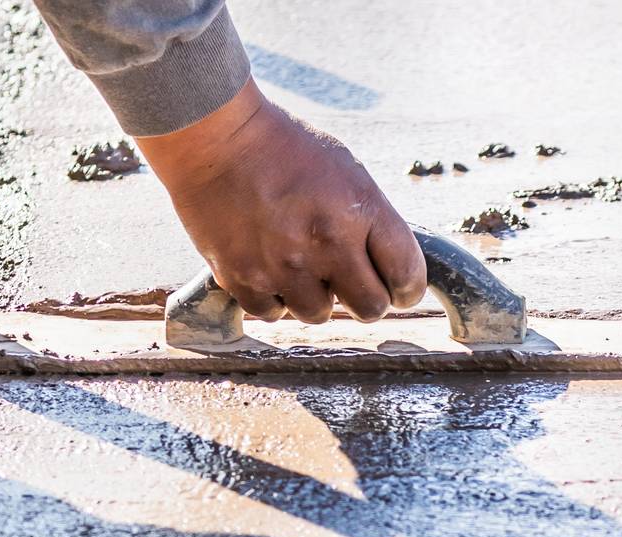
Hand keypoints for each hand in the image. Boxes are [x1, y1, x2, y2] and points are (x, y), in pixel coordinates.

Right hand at [138, 80, 426, 323]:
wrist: (215, 137)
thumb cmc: (284, 150)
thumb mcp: (345, 171)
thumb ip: (370, 221)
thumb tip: (388, 271)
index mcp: (359, 210)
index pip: (406, 275)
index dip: (407, 289)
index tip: (400, 291)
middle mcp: (326, 242)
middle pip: (370, 308)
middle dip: (366, 299)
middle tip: (351, 283)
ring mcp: (283, 265)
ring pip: (319, 314)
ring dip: (314, 296)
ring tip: (299, 262)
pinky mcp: (245, 279)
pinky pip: (274, 313)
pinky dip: (275, 296)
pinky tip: (268, 265)